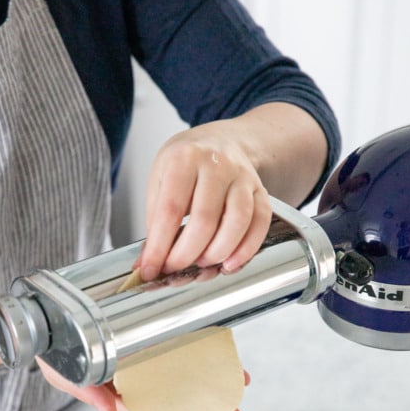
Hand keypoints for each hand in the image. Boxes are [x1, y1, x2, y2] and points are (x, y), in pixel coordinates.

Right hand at [38, 358, 250, 410]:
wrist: (55, 319)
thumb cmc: (57, 350)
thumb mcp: (66, 373)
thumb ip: (89, 393)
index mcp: (124, 397)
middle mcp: (146, 385)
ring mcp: (156, 365)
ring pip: (194, 390)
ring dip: (220, 407)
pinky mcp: (161, 341)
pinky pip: (195, 356)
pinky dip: (216, 367)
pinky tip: (237, 378)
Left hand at [137, 120, 272, 280]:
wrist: (222, 141)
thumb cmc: (186, 164)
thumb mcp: (160, 179)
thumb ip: (155, 220)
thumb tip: (149, 262)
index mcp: (184, 159)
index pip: (170, 210)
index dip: (160, 246)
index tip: (151, 269)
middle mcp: (217, 164)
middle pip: (205, 219)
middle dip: (187, 254)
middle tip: (175, 269)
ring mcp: (242, 177)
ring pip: (237, 221)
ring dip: (218, 252)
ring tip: (202, 265)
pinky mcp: (260, 191)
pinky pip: (260, 223)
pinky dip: (246, 249)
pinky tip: (230, 263)